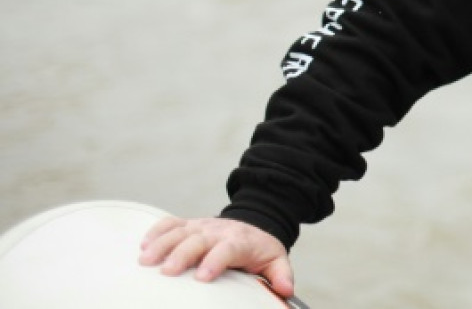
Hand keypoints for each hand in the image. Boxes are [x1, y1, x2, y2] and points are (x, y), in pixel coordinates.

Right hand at [138, 216, 294, 297]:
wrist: (254, 223)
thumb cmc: (259, 248)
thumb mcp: (275, 260)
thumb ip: (281, 275)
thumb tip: (286, 291)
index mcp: (239, 242)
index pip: (227, 249)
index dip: (215, 261)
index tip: (202, 277)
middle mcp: (218, 231)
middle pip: (198, 240)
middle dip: (182, 254)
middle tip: (167, 271)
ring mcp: (201, 226)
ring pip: (180, 231)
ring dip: (162, 244)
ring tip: (146, 260)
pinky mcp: (189, 224)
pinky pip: (170, 223)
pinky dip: (156, 231)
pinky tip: (143, 245)